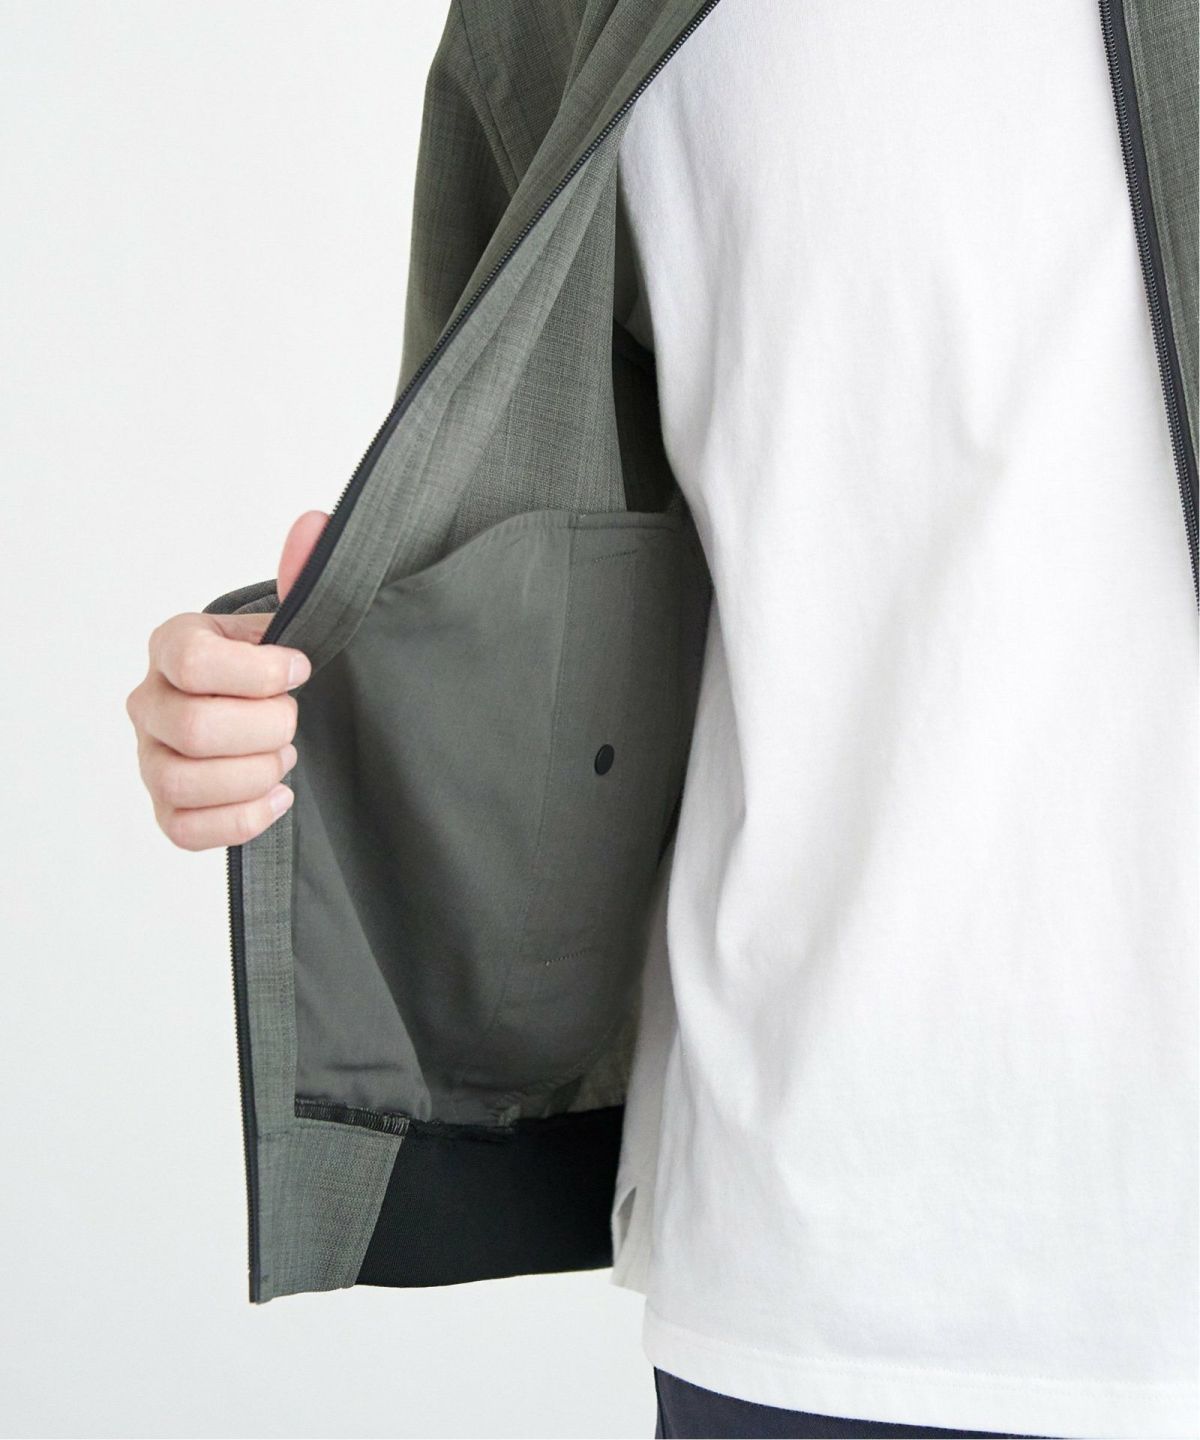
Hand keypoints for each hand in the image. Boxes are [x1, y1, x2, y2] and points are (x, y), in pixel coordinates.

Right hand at [126, 510, 327, 849]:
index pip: (194, 663)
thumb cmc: (274, 664)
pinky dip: (241, 819)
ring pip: (186, 781)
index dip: (260, 674)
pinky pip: (185, 830)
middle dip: (267, 729)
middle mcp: (149, 701)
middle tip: (294, 720)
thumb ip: (304, 576)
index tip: (301, 670)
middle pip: (195, 729)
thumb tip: (315, 526)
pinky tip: (278, 797)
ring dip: (255, 773)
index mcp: (174, 643)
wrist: (264, 708)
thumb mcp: (290, 619)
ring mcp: (151, 758)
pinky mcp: (167, 808)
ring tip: (283, 756)